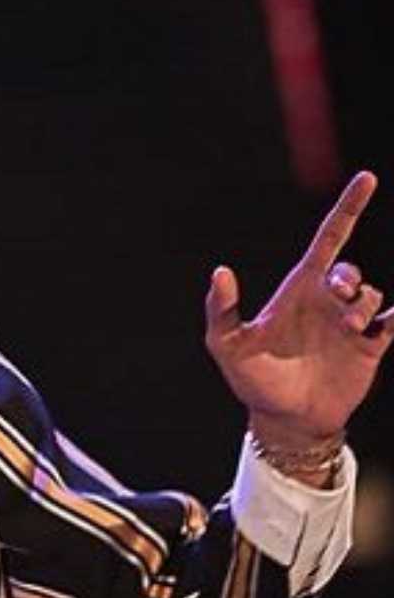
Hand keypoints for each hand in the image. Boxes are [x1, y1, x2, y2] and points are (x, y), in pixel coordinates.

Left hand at [204, 171, 390, 453]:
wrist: (286, 419)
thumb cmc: (253, 380)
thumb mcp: (227, 346)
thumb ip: (221, 309)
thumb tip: (220, 271)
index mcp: (298, 289)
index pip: (328, 239)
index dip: (348, 208)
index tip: (367, 177)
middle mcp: (327, 300)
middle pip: (351, 269)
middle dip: (349, 277)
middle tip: (338, 297)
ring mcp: (350, 322)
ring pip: (373, 293)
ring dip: (364, 305)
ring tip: (348, 328)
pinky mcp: (371, 346)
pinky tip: (386, 323)